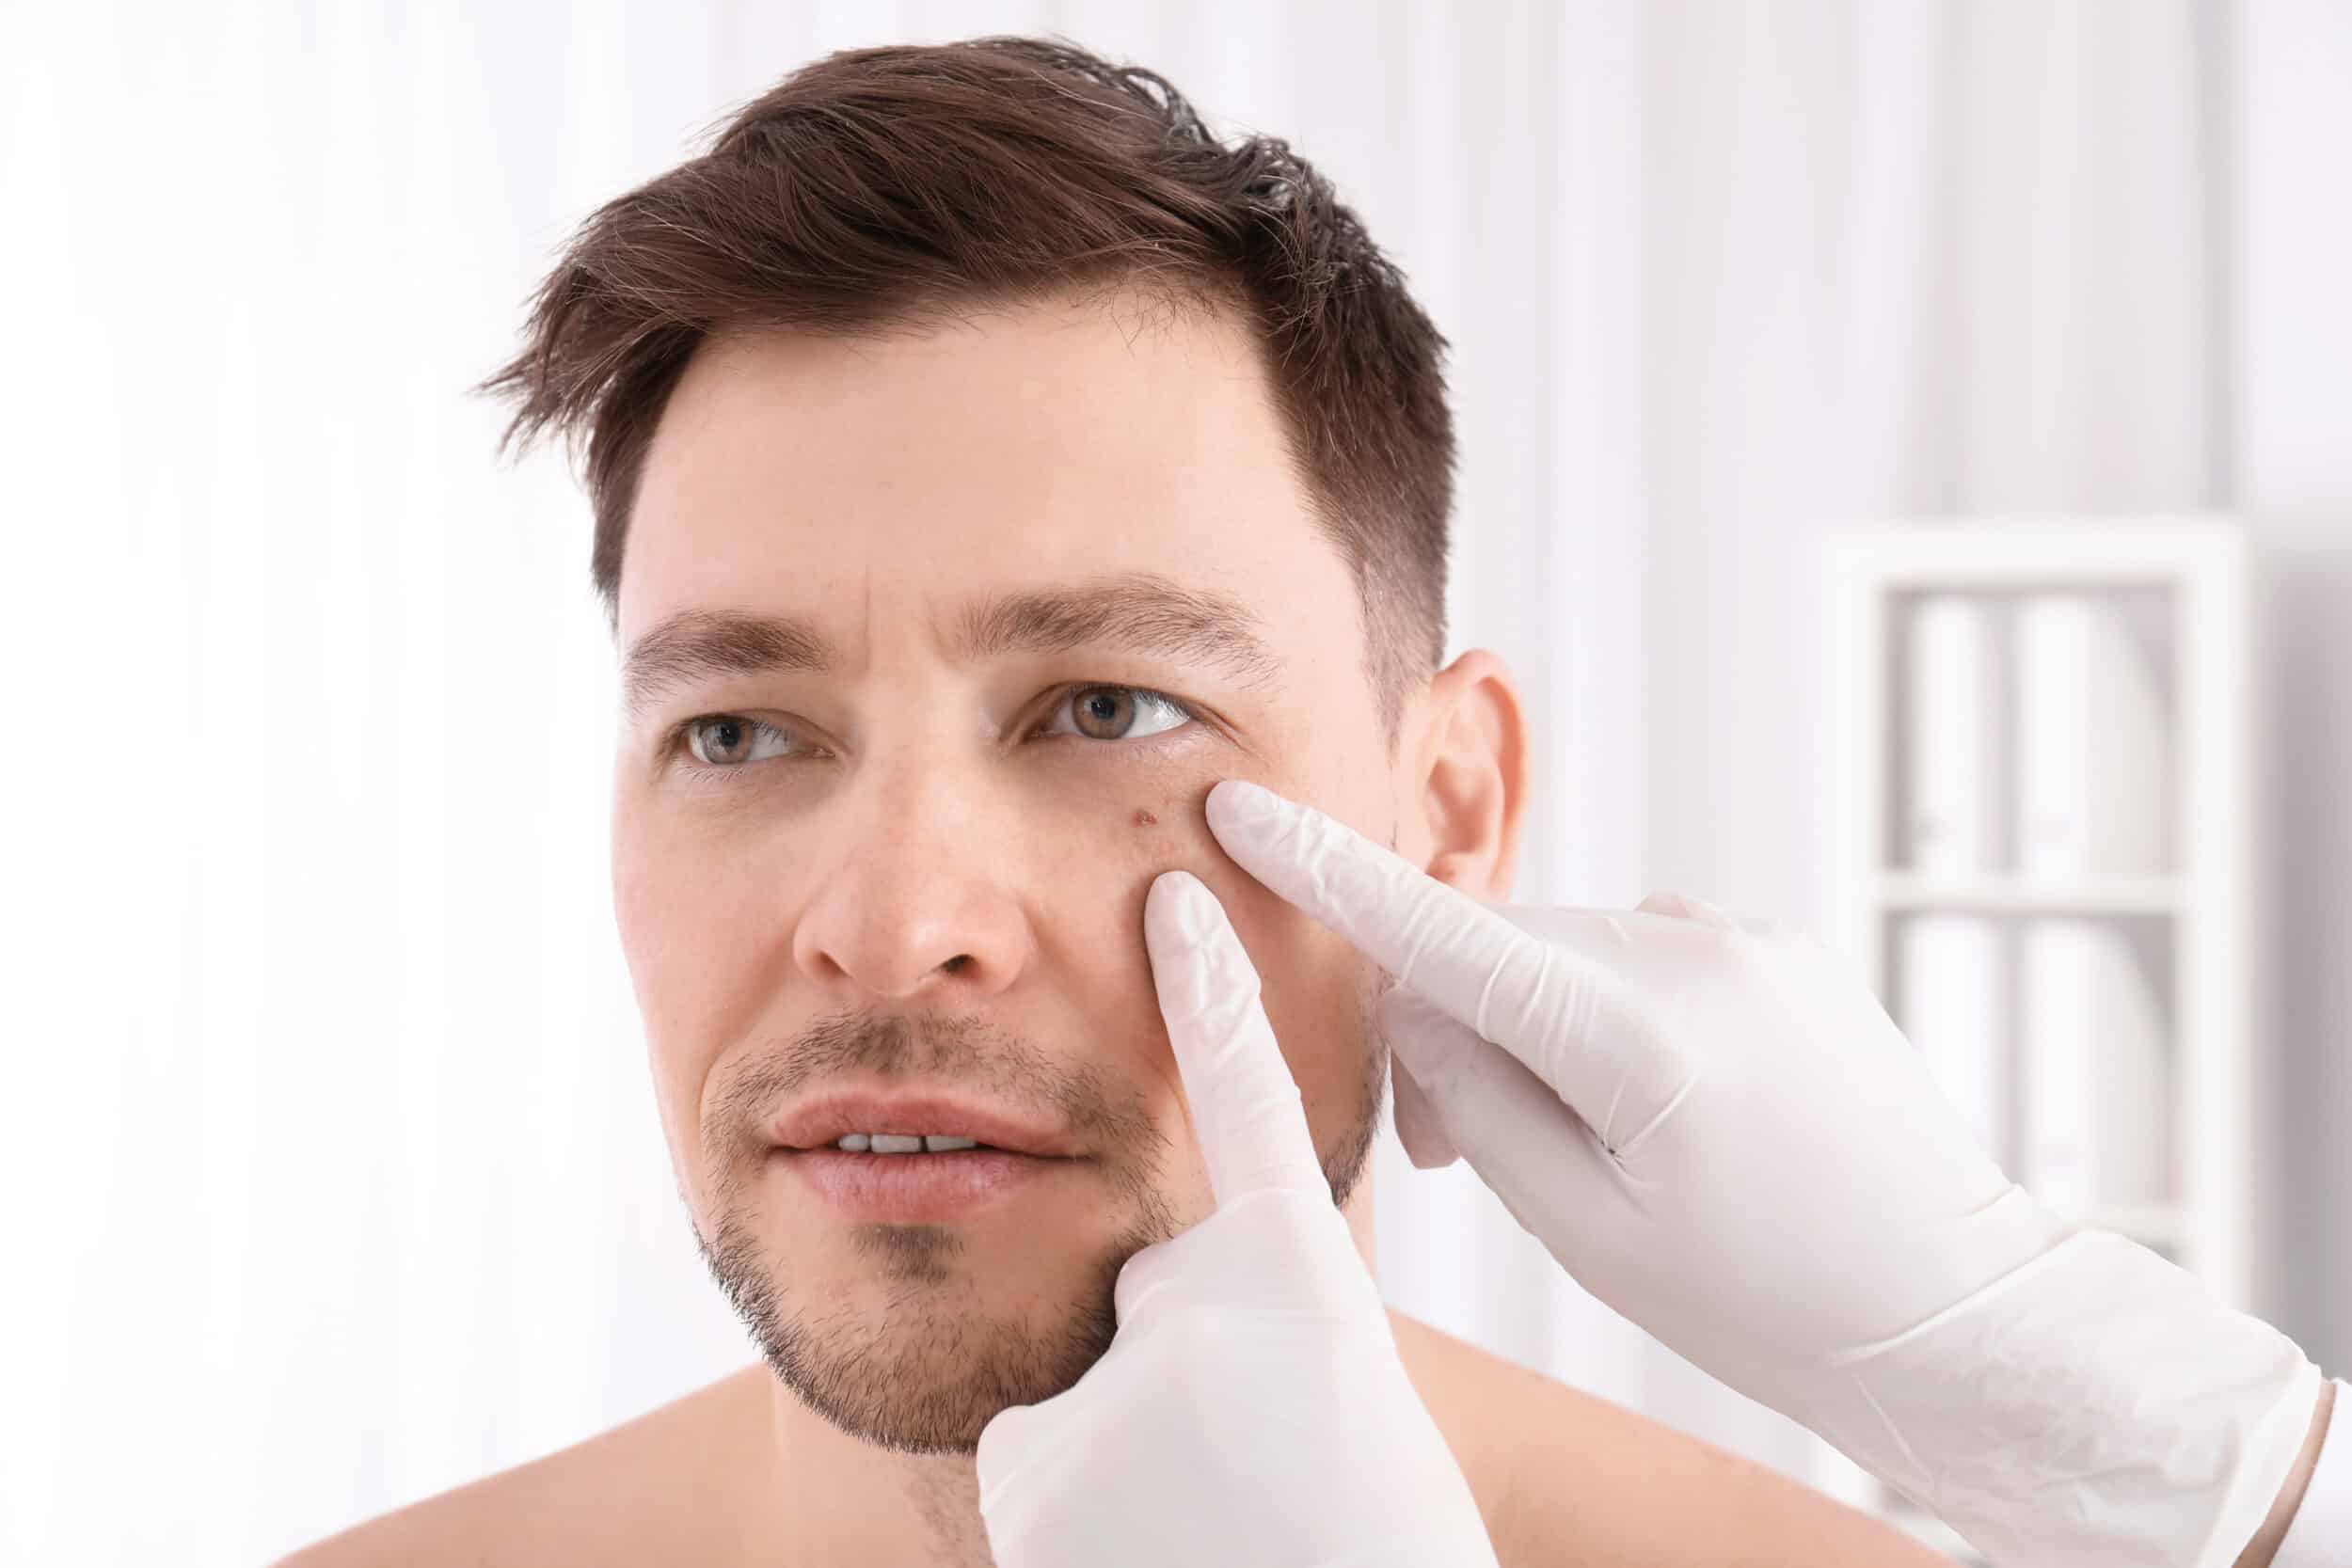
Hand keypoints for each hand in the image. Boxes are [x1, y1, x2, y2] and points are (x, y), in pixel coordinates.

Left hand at [973, 870, 1498, 1567]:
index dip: (1213, 993)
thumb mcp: (1358, 1407)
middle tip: (1252, 1469)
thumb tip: (1197, 1323)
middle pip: (1155, 1297)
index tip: (1177, 894)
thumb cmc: (1379, 1546)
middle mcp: (1196, 1305)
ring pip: (1093, 1388)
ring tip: (1206, 1529)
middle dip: (1182, 1369)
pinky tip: (1146, 1555)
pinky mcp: (1032, 1467)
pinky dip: (1081, 1510)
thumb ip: (1275, 1325)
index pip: (1250, 1100)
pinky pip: (1042, 1463)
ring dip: (1134, 1455)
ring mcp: (1107, 1383)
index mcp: (1307, 1281)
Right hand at [1205, 778, 2323, 1567]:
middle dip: (1444, 1025)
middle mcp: (1695, 951)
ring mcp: (1746, 941)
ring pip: (1564, 951)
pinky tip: (1639, 1107)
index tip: (1245, 807)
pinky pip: (1638, 955)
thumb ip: (1475, 1096)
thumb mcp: (1584, 1226)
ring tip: (1561, 1148)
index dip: (1326, 871)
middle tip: (1431, 1151)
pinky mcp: (1777, 952)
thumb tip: (1419, 1001)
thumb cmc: (1769, 1298)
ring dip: (1525, 1024)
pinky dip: (1597, 1012)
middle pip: (1498, 948)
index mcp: (1640, 1028)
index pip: (1442, 932)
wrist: (1953, 1310)